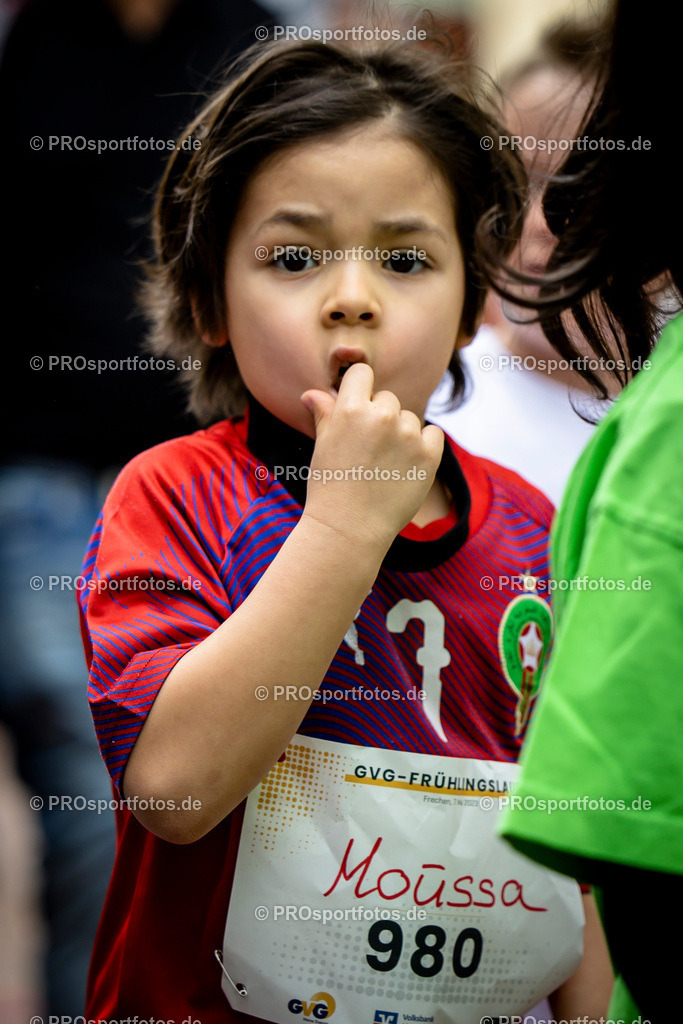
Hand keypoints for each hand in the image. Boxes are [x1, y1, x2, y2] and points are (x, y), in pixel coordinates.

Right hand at [300, 363, 443, 550]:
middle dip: (379, 416)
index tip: (357, 407)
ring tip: (384, 463)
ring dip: (400, 432)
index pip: (362, 373)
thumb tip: (313, 393)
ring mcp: (409, 435)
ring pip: (409, 417)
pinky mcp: (430, 455)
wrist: (349, 529)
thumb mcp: (322, 445)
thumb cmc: (330, 487)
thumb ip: (324, 413)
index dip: (359, 388)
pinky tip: (406, 463)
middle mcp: (382, 417)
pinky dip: (424, 443)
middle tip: (368, 449)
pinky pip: (433, 433)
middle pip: (387, 398)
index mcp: (351, 409)